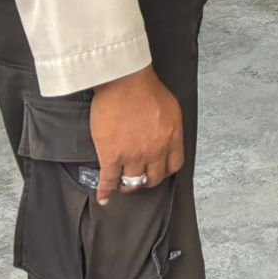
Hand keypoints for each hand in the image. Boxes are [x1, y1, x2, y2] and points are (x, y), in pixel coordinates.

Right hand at [90, 66, 183, 204]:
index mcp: (172, 137)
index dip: (165, 170)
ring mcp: (134, 155)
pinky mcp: (112, 156)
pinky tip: (103, 197)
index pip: (174, 165)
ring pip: (132, 181)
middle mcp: (156, 150)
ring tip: (121, 185)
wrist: (126, 82)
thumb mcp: (171, 108)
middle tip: (140, 181)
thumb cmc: (146, 88)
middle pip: (154, 177)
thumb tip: (167, 135)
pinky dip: (105, 191)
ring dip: (127, 185)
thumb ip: (170, 126)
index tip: (158, 171)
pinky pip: (109, 180)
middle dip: (147, 181)